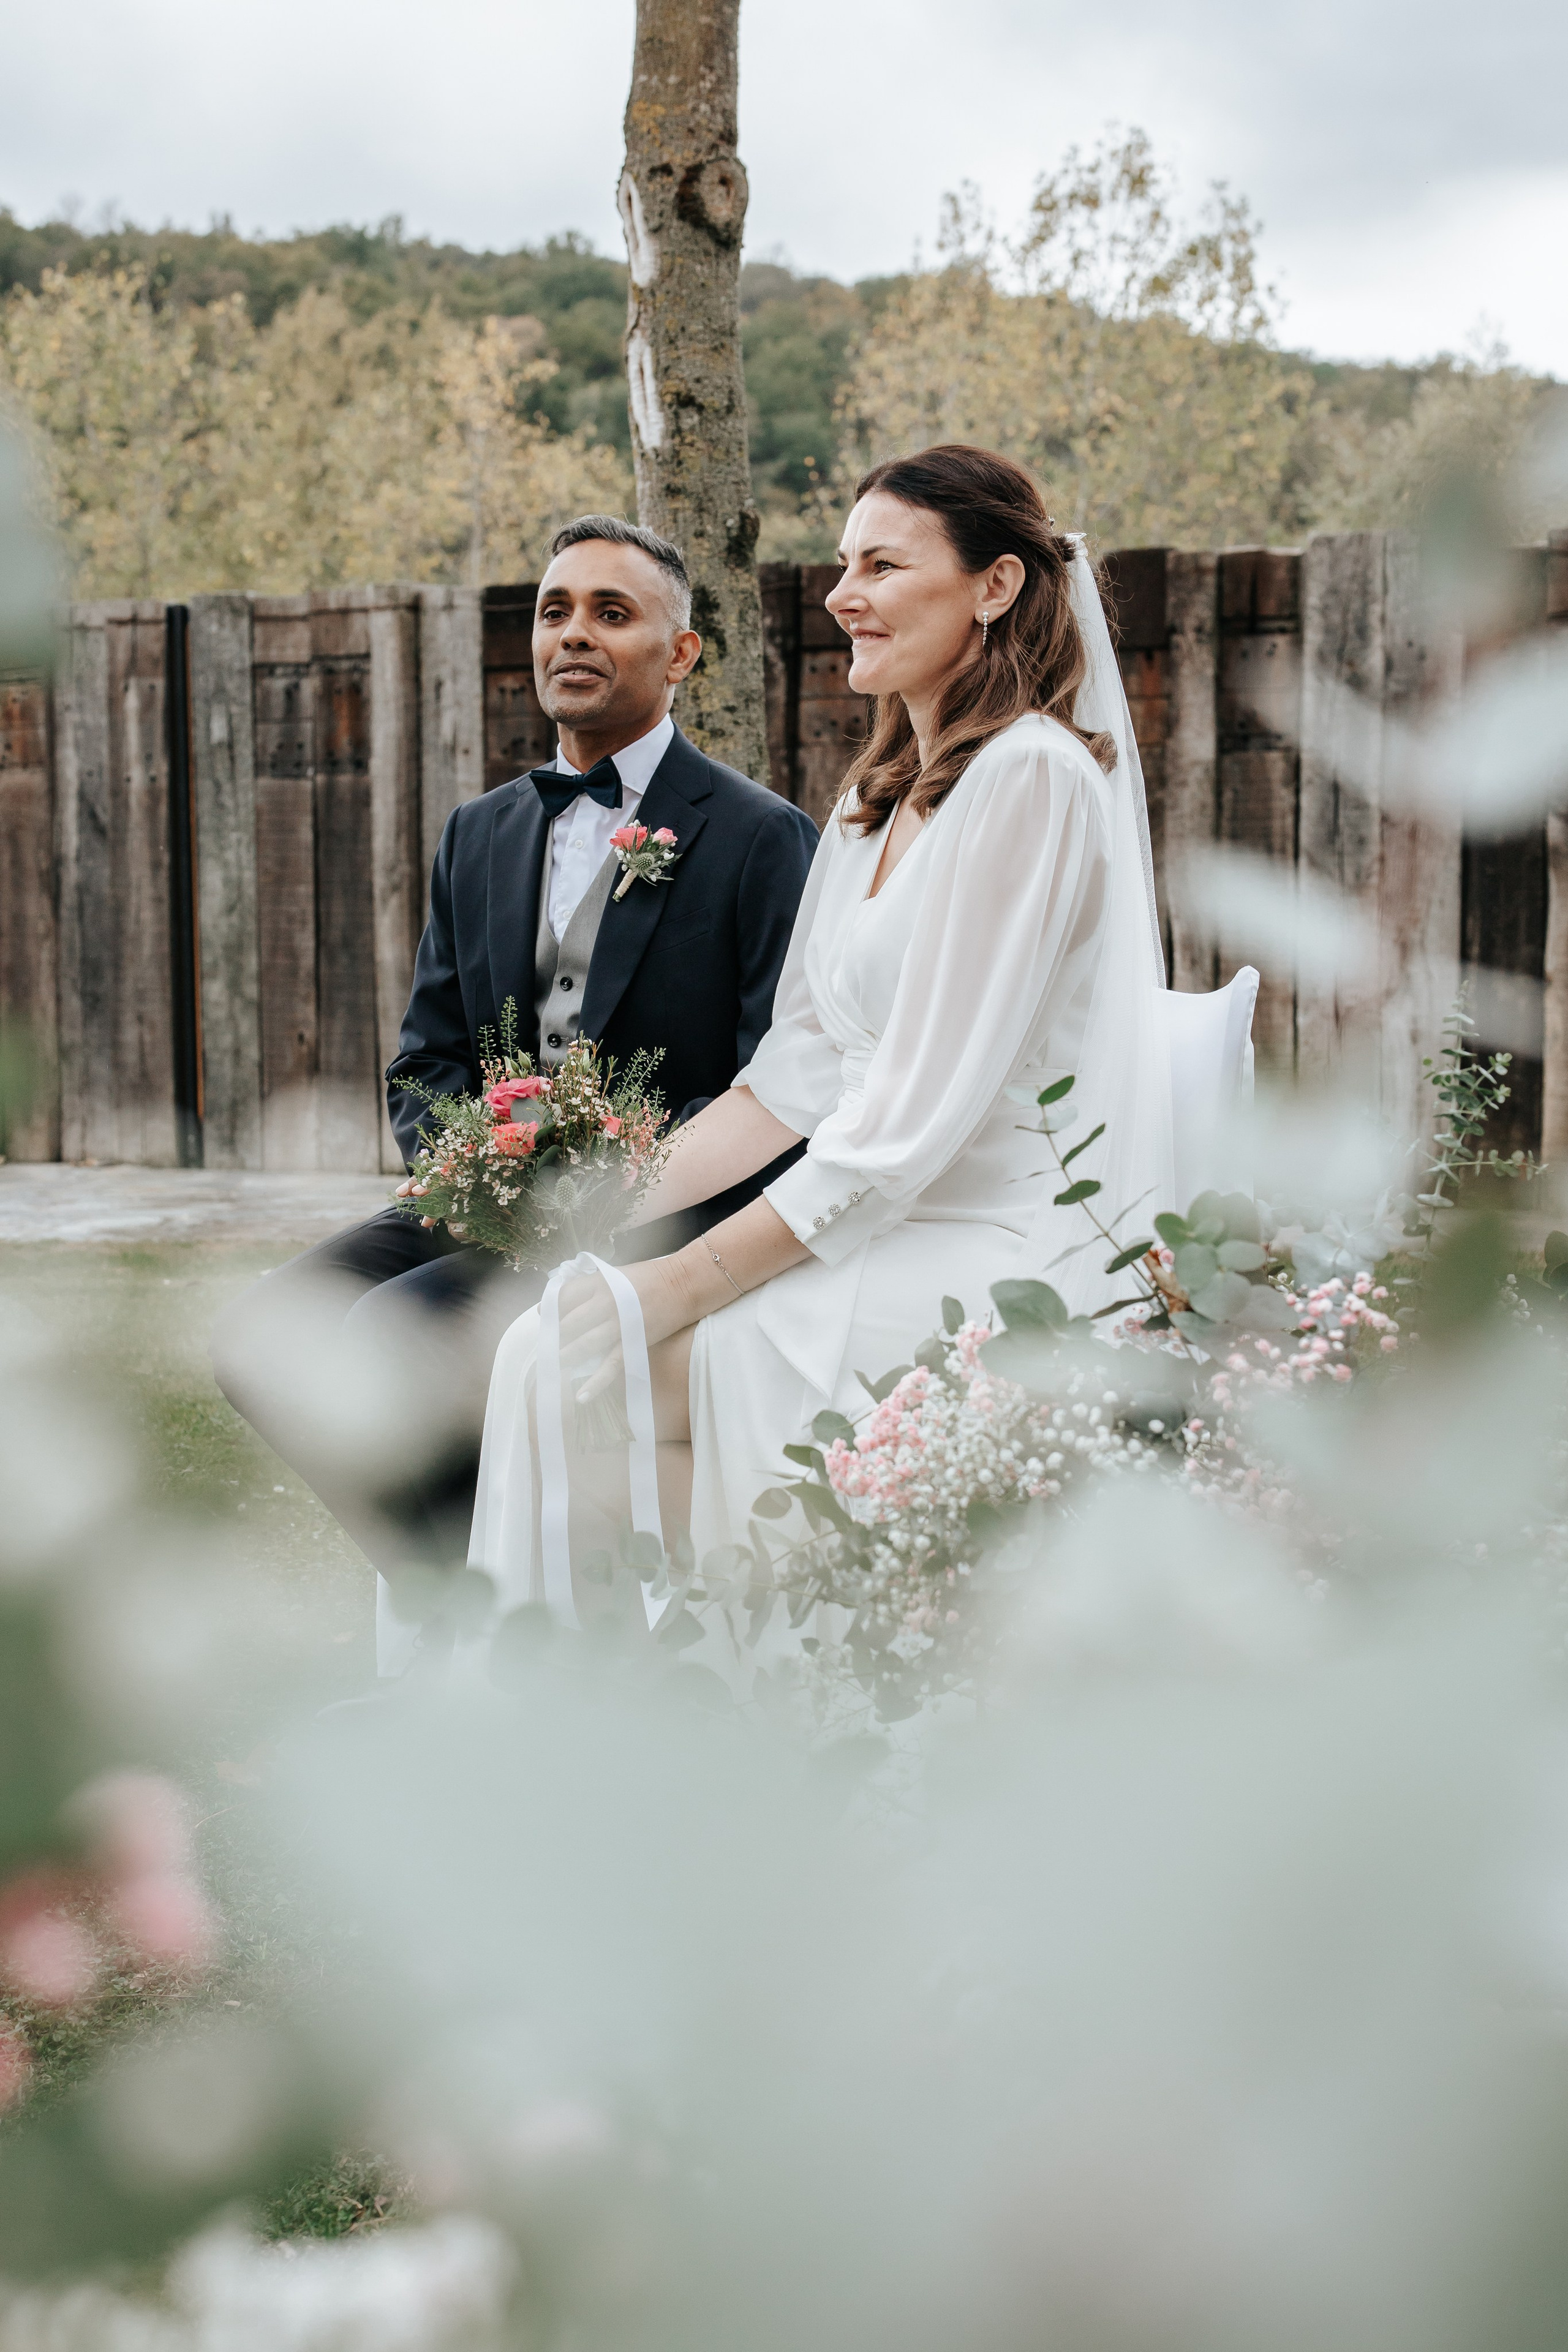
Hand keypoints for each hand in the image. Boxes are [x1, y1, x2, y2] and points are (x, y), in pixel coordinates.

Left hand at [556, 1257, 692, 1404]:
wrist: (685, 1284)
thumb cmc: (650, 1277)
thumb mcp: (616, 1274)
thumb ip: (593, 1285)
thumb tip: (568, 1300)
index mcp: (600, 1282)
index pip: (564, 1296)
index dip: (551, 1308)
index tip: (545, 1316)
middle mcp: (605, 1303)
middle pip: (569, 1323)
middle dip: (556, 1336)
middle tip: (549, 1344)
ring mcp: (619, 1325)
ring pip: (583, 1345)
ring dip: (567, 1356)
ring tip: (556, 1364)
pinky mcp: (633, 1343)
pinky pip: (610, 1366)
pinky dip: (595, 1383)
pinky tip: (582, 1395)